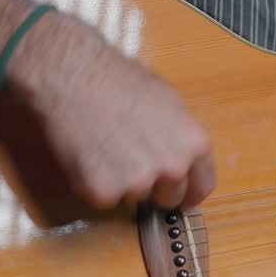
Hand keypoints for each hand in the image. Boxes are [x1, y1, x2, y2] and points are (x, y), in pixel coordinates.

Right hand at [9, 9, 215, 211]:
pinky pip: (104, 198)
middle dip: (154, 188)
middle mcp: (171, 167)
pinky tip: (90, 153)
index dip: (188, 191)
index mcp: (193, 144)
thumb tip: (183, 160)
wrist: (74, 78)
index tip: (179, 194)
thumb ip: (180, 138)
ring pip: (133, 196)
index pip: (201, 186)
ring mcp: (137, 182)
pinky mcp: (103, 192)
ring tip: (106, 144)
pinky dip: (96, 183)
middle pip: (169, 198)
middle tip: (132, 160)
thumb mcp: (169, 102)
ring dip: (122, 181)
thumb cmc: (119, 81)